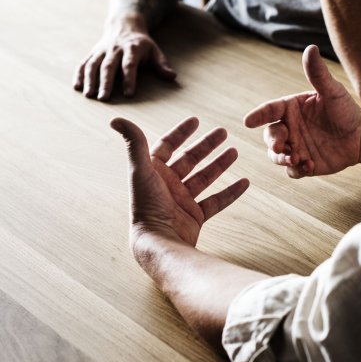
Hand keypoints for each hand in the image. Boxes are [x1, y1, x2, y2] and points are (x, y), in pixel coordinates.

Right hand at [74, 14, 176, 100]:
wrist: (124, 25)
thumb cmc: (142, 44)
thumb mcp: (154, 50)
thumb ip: (161, 64)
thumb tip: (172, 77)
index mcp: (131, 48)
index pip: (129, 64)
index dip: (129, 79)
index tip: (129, 94)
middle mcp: (114, 49)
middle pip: (108, 66)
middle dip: (106, 82)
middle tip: (104, 98)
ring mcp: (101, 51)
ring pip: (93, 64)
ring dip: (90, 80)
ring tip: (89, 96)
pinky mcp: (93, 53)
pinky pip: (84, 63)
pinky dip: (79, 74)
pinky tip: (77, 87)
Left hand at [111, 117, 249, 246]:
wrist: (158, 242)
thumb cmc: (146, 207)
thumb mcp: (140, 170)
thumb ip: (133, 143)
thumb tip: (116, 119)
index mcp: (153, 172)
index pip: (167, 146)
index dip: (180, 133)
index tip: (196, 120)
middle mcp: (167, 185)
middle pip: (190, 159)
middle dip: (206, 145)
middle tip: (223, 132)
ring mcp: (182, 201)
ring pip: (204, 178)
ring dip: (219, 165)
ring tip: (234, 152)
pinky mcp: (194, 217)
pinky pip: (216, 202)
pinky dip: (230, 193)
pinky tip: (244, 182)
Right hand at [243, 45, 360, 177]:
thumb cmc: (346, 110)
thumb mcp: (332, 91)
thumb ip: (318, 74)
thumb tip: (311, 48)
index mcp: (290, 109)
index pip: (269, 110)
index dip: (258, 115)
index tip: (248, 121)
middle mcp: (289, 128)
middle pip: (269, 135)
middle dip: (272, 141)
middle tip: (281, 147)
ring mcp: (294, 147)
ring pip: (276, 155)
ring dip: (281, 158)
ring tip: (295, 159)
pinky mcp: (303, 164)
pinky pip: (292, 170)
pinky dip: (296, 170)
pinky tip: (310, 165)